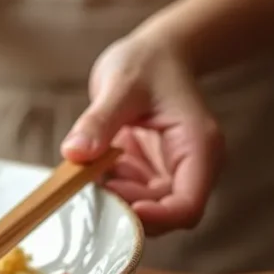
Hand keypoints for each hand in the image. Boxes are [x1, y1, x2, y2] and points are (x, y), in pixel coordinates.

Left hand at [61, 33, 224, 235]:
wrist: (155, 54)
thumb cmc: (148, 63)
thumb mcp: (120, 84)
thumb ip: (99, 120)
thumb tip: (74, 152)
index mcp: (198, 147)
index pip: (187, 207)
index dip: (156, 219)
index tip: (119, 208)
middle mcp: (190, 168)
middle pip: (162, 214)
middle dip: (124, 205)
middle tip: (89, 181)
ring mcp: (168, 173)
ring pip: (141, 208)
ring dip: (111, 196)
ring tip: (90, 165)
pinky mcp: (148, 174)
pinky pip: (126, 194)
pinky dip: (106, 185)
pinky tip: (94, 162)